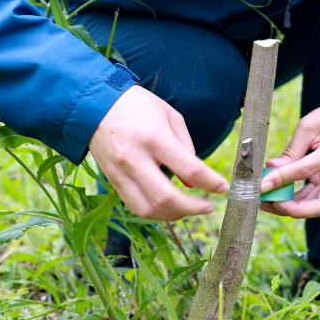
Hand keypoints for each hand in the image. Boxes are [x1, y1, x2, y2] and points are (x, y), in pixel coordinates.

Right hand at [88, 85, 228, 220]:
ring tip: (189, 209)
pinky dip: (154, 211)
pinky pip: (134, 205)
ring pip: (147, 209)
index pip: (189, 168)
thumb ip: (185, 146)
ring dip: (173, 216)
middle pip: (166, 198)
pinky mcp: (112, 180)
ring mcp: (121, 173)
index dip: (210, 183)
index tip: (224, 188)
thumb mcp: (170, 115)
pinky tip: (168, 207)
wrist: (95, 104)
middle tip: (208, 207)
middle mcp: (136, 159)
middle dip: (192, 208)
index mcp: (155, 138)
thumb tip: (193, 181)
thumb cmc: (138, 106)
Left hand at [258, 92, 319, 218]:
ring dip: (292, 208)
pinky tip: (279, 195)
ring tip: (267, 201)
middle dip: (292, 210)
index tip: (261, 186)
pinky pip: (316, 198)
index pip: (305, 171)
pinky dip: (297, 201)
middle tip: (267, 202)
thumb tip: (270, 169)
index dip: (281, 180)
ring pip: (318, 206)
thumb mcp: (309, 125)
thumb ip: (291, 150)